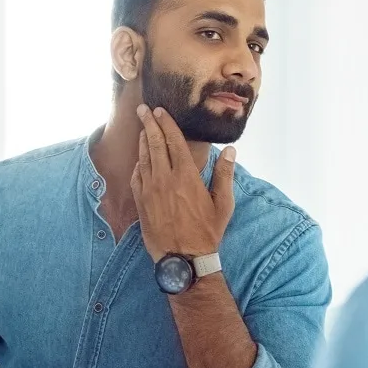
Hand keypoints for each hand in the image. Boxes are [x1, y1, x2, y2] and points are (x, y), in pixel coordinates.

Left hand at [130, 105, 236, 262]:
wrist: (183, 259)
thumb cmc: (207, 232)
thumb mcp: (223, 204)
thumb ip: (225, 175)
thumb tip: (230, 151)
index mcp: (186, 176)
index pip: (174, 142)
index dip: (166, 124)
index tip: (160, 111)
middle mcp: (165, 179)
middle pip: (154, 144)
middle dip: (149, 124)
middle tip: (143, 109)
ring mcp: (150, 190)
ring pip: (143, 158)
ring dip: (142, 140)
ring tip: (141, 127)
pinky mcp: (141, 202)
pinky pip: (137, 176)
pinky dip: (138, 162)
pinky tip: (139, 157)